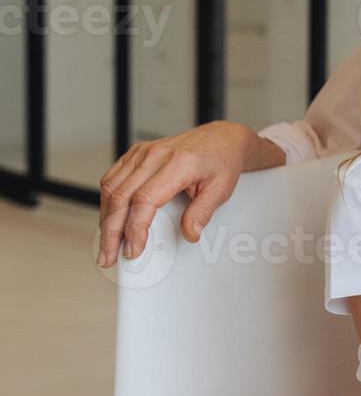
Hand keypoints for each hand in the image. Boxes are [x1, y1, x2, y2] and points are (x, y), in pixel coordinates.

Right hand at [97, 120, 258, 266]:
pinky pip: (112, 178)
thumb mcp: (221, 189)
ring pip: (110, 188)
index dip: (134, 228)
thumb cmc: (221, 161)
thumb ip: (203, 213)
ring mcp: (143, 152)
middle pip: (120, 196)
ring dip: (105, 219)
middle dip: (111, 232)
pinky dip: (107, 201)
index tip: (133, 249)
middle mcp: (156, 155)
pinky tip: (109, 219)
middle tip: (109, 256)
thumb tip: (190, 234)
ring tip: (107, 244)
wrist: (221, 138)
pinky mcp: (136, 153)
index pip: (145, 200)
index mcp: (179, 163)